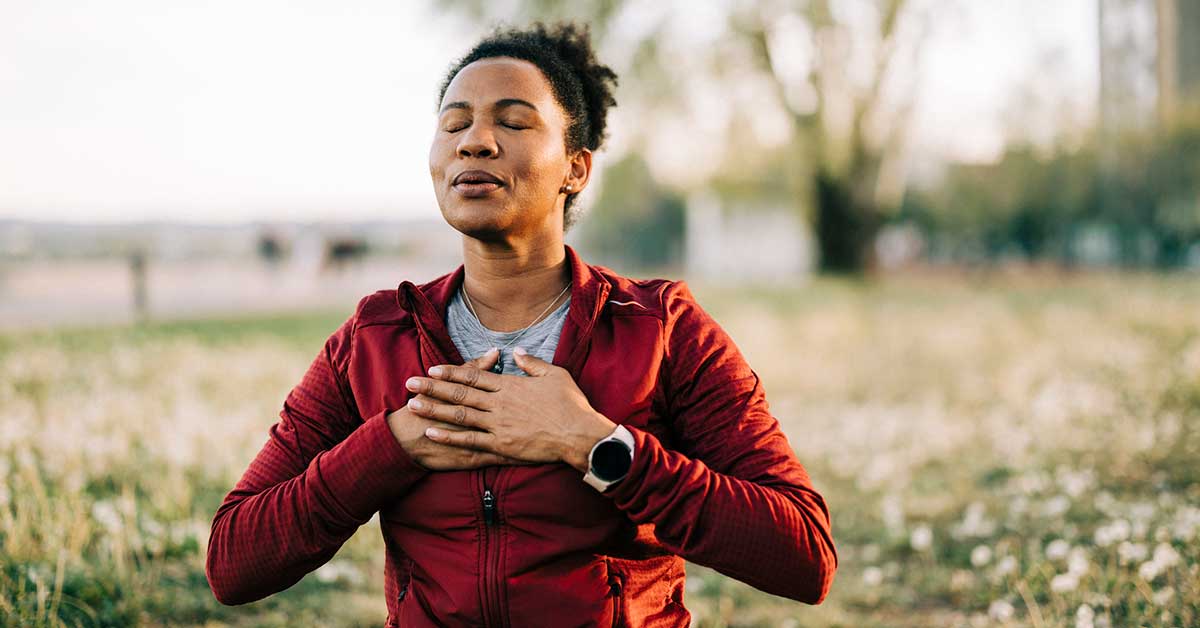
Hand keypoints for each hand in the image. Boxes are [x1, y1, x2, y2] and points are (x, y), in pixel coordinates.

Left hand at [404, 347, 616, 472]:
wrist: (579, 434)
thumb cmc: (570, 404)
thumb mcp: (555, 374)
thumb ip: (532, 363)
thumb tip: (516, 352)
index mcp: (510, 385)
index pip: (474, 375)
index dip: (451, 372)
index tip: (432, 369)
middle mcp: (499, 403)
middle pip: (459, 393)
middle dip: (432, 387)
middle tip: (410, 383)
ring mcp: (498, 425)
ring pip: (459, 414)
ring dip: (434, 409)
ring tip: (413, 405)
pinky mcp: (501, 445)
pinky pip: (470, 440)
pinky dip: (449, 436)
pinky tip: (432, 433)